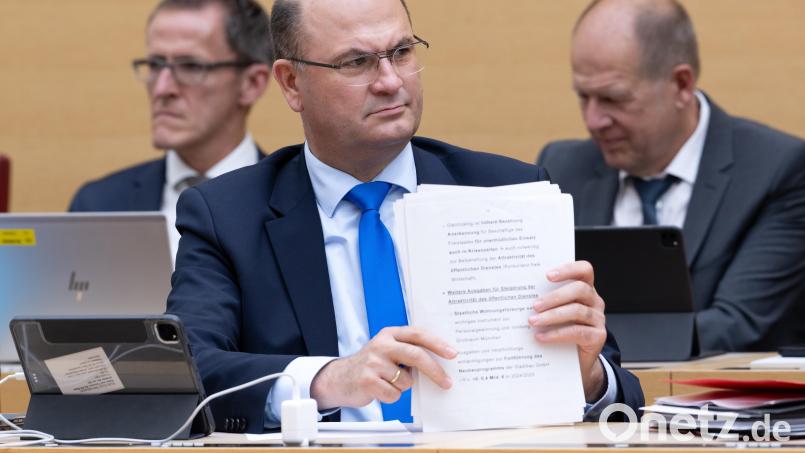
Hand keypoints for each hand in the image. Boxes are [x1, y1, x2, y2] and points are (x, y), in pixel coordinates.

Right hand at [310, 326, 456, 409]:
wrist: (339, 378)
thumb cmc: (372, 366)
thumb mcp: (387, 351)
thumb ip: (408, 352)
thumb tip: (439, 364)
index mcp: (389, 334)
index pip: (417, 334)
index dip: (437, 343)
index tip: (453, 354)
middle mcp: (381, 345)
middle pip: (415, 356)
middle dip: (435, 371)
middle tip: (447, 383)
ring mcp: (373, 362)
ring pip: (406, 380)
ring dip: (403, 387)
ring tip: (389, 382)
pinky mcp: (367, 380)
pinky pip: (394, 394)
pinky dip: (391, 396)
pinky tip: (380, 390)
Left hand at [528, 260, 606, 401]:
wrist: (573, 360)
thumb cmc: (559, 329)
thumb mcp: (553, 311)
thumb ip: (545, 301)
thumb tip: (520, 295)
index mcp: (584, 288)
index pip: (584, 270)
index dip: (568, 269)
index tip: (548, 275)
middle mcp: (594, 301)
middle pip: (579, 289)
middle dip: (554, 296)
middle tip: (535, 305)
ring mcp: (598, 318)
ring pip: (577, 311)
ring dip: (552, 316)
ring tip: (533, 322)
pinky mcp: (598, 336)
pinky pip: (577, 332)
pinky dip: (556, 334)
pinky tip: (541, 337)